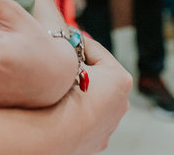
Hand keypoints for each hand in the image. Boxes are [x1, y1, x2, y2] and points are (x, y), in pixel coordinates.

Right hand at [51, 35, 131, 154]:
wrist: (51, 134)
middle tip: (58, 64)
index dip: (74, 42)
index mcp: (120, 79)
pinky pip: (86, 117)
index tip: (61, 39)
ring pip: (92, 97)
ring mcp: (110, 125)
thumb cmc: (62, 97)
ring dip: (78, 91)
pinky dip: (76, 111)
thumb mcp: (66, 58)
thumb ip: (68, 44)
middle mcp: (122, 103)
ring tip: (57, 87)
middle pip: (96, 74)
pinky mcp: (97, 141)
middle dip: (79, 68)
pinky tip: (60, 108)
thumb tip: (60, 32)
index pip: (94, 48)